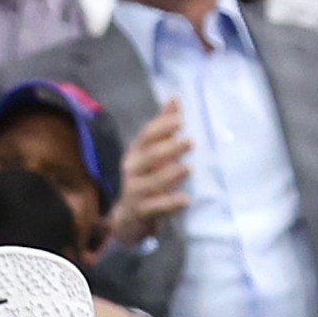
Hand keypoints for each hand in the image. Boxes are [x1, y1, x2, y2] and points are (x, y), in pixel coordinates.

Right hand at [106, 97, 190, 246]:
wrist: (127, 217)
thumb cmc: (145, 178)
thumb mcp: (152, 152)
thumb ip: (163, 128)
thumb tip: (174, 98)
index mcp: (135, 153)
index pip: (145, 136)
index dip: (161, 127)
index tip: (180, 120)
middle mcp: (132, 170)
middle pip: (147, 157)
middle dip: (167, 148)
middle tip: (190, 142)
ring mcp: (134, 192)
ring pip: (150, 183)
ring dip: (168, 175)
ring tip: (187, 168)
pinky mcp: (140, 212)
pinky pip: (154, 208)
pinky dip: (168, 204)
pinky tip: (184, 200)